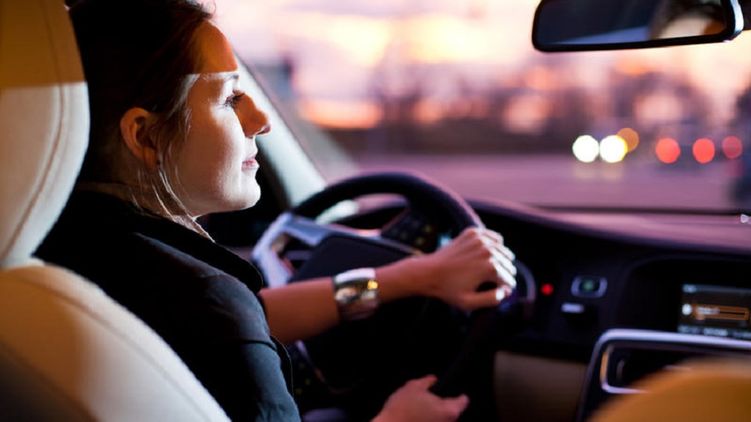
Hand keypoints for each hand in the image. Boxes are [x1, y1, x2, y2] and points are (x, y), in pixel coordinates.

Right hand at [372, 375, 467, 421]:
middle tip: (430, 399)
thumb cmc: (402, 408)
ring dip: (435, 415)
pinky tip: (415, 418)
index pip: (463, 401)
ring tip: (420, 409)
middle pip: (452, 412)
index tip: (460, 393)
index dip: (461, 395)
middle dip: (443, 406)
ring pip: (441, 420)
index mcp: (449, 410)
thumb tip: (432, 379)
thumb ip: (426, 381)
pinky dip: (428, 421)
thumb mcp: (413, 387)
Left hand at [382, 227, 516, 310]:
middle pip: (507, 264)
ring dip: (501, 259)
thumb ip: (492, 299)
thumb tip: (506, 291)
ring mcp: (480, 240)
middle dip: (504, 273)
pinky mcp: (472, 233)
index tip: (499, 290)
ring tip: (494, 268)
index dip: (505, 287)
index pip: (508, 278)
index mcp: (490, 268)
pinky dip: (494, 243)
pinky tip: (490, 251)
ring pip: (502, 249)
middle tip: (496, 281)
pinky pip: (493, 237)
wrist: (428, 272)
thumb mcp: (469, 302)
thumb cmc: (448, 289)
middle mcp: (488, 251)